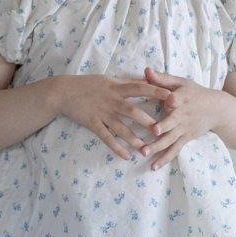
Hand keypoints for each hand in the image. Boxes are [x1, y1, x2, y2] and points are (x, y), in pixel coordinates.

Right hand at [58, 73, 172, 159]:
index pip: (140, 88)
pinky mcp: (93, 124)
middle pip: (132, 111)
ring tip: (146, 150)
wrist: (64, 92)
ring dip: (134, 140)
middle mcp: (111, 101)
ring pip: (121, 128)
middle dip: (147, 121)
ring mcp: (102, 113)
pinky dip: (116, 148)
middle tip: (161, 130)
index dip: (156, 92)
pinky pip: (107, 138)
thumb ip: (126, 83)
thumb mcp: (108, 80)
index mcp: (117, 88)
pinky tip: (126, 156)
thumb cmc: (88, 84)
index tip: (171, 97)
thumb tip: (146, 82)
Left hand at [141, 66, 226, 170]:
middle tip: (153, 132)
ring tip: (144, 153)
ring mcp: (184, 129)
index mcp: (180, 99)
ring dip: (158, 147)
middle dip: (162, 127)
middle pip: (172, 122)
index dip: (173, 99)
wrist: (217, 109)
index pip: (177, 99)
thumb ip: (162, 79)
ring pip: (170, 139)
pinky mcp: (186, 138)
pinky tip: (154, 167)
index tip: (169, 100)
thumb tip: (146, 70)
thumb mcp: (180, 83)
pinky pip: (174, 150)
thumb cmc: (194, 93)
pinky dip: (165, 159)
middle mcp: (182, 115)